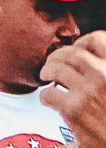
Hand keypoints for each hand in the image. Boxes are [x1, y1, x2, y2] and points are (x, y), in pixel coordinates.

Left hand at [42, 33, 105, 147]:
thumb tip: (91, 61)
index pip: (97, 39)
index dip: (82, 43)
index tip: (76, 50)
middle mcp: (104, 74)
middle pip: (70, 53)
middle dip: (57, 57)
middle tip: (52, 65)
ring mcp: (88, 90)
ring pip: (55, 69)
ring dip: (47, 72)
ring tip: (46, 78)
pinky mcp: (73, 108)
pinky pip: (48, 93)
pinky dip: (45, 96)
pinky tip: (50, 100)